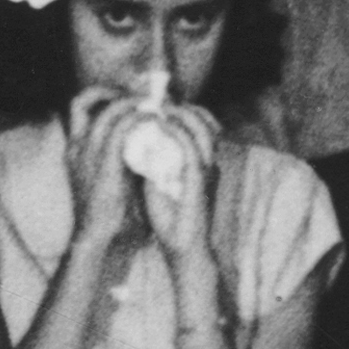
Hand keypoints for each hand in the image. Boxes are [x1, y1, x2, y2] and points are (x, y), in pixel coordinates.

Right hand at [59, 88, 149, 250]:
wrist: (98, 239)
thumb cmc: (110, 215)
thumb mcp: (112, 176)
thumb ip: (124, 153)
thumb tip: (150, 136)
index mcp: (74, 150)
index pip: (79, 106)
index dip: (102, 94)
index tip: (128, 98)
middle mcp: (76, 146)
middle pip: (87, 98)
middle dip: (119, 93)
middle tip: (145, 98)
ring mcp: (86, 152)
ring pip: (110, 108)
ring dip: (136, 103)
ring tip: (155, 107)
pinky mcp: (103, 162)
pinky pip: (124, 125)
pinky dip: (142, 118)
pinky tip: (157, 122)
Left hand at [136, 101, 221, 266]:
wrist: (184, 248)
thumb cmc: (171, 220)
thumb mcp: (158, 184)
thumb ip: (154, 163)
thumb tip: (139, 145)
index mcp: (200, 161)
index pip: (198, 126)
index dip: (181, 112)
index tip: (157, 105)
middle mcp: (208, 160)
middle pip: (204, 120)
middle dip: (182, 107)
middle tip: (158, 100)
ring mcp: (208, 168)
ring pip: (202, 128)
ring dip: (180, 114)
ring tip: (160, 107)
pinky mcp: (201, 178)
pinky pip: (192, 146)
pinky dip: (177, 132)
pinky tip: (161, 125)